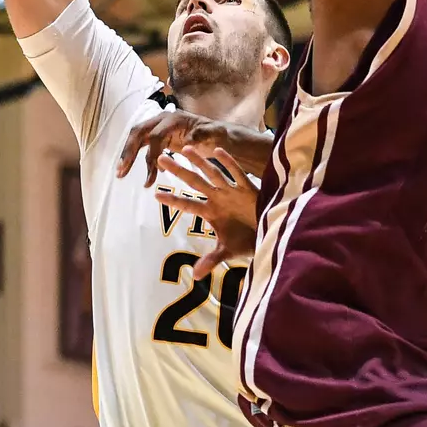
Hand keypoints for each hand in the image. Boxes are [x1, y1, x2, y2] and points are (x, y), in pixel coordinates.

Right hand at [117, 107, 224, 187]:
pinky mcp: (157, 137)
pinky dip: (136, 159)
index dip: (153, 153)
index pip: (156, 135)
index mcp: (174, 119)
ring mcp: (157, 127)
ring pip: (137, 139)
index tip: (156, 172)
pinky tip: (136, 174)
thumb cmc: (217, 134)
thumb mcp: (216, 133)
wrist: (216, 134)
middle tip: (121, 170)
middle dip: (128, 152)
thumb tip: (189, 141)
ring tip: (120, 174)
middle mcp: (162, 120)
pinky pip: (142, 147)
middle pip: (138, 132)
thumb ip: (204, 135)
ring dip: (127, 156)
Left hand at [155, 147, 257, 277]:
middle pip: (194, 182)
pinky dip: (229, 163)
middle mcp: (218, 199)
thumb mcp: (227, 251)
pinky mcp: (248, 189)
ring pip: (213, 174)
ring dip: (200, 162)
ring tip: (185, 149)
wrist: (271, 235)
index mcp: (211, 212)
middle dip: (179, 171)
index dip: (173, 200)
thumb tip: (195, 277)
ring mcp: (232, 192)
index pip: (188, 204)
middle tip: (161, 158)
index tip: (155, 194)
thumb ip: (211, 260)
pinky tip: (218, 151)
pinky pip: (237, 174)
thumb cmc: (247, 240)